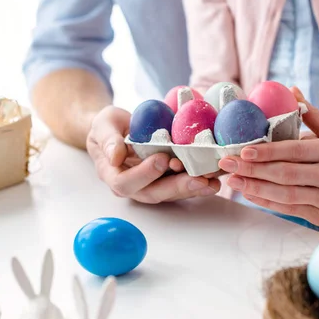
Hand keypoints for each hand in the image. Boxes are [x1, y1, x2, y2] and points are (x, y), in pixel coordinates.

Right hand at [86, 106, 219, 202]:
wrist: (117, 130)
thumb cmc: (107, 126)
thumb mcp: (103, 125)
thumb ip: (108, 139)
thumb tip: (115, 156)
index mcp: (113, 175)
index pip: (126, 182)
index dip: (145, 174)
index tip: (162, 159)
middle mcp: (133, 187)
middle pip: (154, 193)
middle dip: (178, 187)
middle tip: (198, 179)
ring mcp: (150, 186)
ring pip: (171, 193)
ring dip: (193, 189)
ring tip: (212, 182)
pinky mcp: (166, 181)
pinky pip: (182, 185)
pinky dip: (199, 182)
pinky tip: (215, 178)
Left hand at [218, 89, 318, 230]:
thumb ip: (315, 116)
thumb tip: (291, 90)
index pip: (296, 150)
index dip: (267, 152)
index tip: (243, 150)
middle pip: (285, 174)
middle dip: (252, 169)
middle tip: (227, 164)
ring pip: (285, 194)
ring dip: (254, 188)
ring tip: (232, 180)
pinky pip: (290, 210)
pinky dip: (267, 202)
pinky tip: (250, 194)